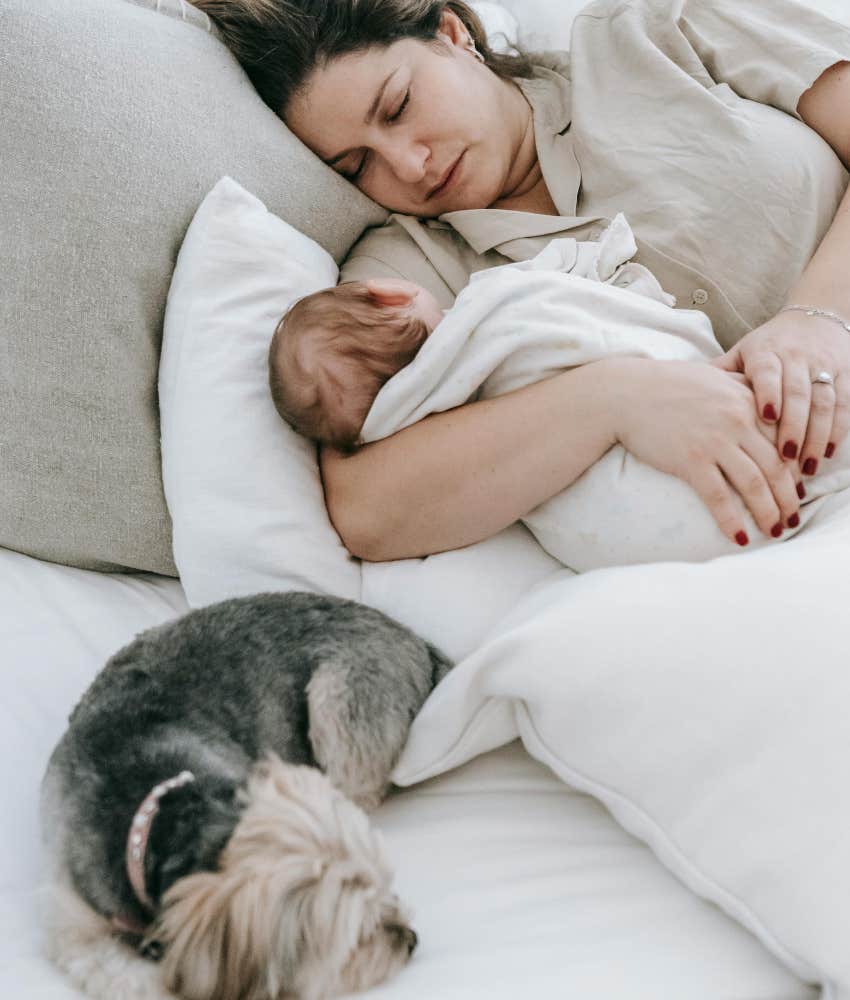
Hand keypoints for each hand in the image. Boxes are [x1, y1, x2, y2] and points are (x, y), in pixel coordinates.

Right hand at [609, 357, 802, 543]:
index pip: (783, 440)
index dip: (794, 470)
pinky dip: (731, 520)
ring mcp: (714, 442)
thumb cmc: (665, 384)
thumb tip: (760, 402)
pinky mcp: (690, 460)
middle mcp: (737, 421)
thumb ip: (741, 386)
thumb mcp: (713, 376)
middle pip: (776, 467)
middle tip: (792, 518)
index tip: (797, 490)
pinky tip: (739, 538)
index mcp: (747, 400)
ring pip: (754, 484)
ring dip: (768, 513)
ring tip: (774, 531)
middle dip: (788, 498)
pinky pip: (718, 497)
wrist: (625, 393)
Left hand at [710, 310, 849, 476]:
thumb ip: (719, 373)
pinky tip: (826, 453)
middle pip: (799, 394)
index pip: (768, 372)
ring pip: (823, 403)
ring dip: (816, 436)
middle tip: (785, 459)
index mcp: (766, 352)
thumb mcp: (741, 353)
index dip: (769, 393)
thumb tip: (678, 389)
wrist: (815, 319)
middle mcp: (797, 358)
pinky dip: (838, 430)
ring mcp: (824, 366)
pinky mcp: (846, 374)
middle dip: (794, 427)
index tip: (765, 418)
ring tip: (806, 468)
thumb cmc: (768, 346)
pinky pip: (845, 404)